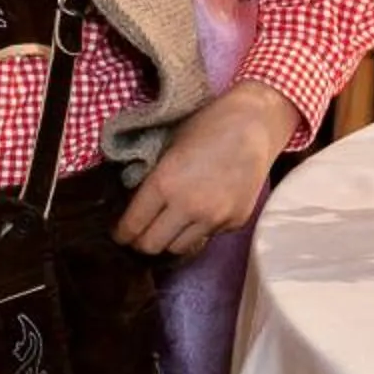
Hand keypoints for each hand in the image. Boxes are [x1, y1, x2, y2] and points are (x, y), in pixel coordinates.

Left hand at [112, 81, 298, 256]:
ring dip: (169, 239)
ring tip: (168, 225)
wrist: (254, 124)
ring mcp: (214, 219)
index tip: (119, 234)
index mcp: (165, 184)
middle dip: (141, 242)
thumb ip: (153, 180)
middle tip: (139, 233)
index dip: (121, 233)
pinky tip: (200, 211)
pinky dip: (197, 229)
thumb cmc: (205, 125)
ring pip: (179, 248)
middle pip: (152, 246)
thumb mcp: (168, 147)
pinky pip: (206, 236)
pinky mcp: (235, 223)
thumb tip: (136, 206)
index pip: (133, 226)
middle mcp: (188, 208)